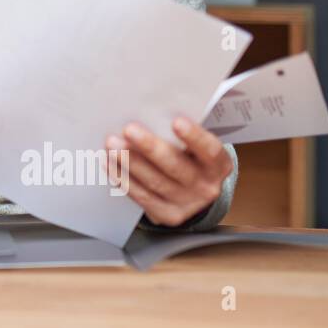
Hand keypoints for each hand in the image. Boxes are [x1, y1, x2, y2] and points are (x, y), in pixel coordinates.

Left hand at [105, 116, 231, 226]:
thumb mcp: (195, 147)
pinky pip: (141, 196)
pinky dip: (123, 178)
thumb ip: (181, 134)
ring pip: (155, 182)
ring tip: (112, 144)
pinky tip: (109, 163)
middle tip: (129, 129)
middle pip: (176, 166)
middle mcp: (206, 187)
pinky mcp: (167, 215)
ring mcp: (187, 204)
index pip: (210, 150)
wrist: (194, 195)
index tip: (176, 122)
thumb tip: (149, 113)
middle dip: (150, 147)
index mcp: (218, 165)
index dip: (194, 137)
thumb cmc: (190, 158)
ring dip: (130, 161)